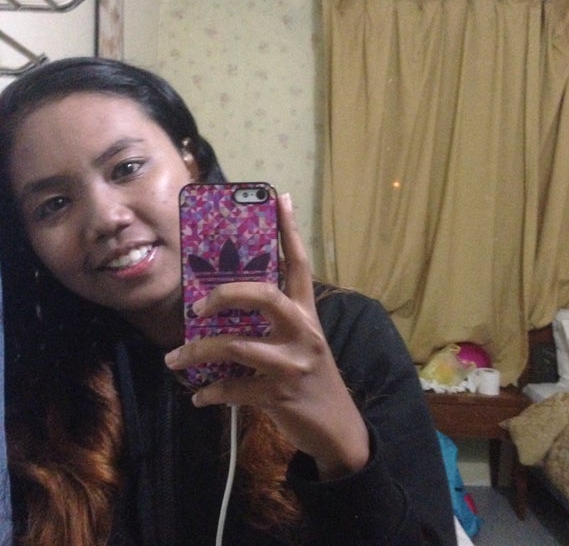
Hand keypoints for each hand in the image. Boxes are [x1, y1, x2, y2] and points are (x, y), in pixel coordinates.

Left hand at [165, 193, 368, 478]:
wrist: (337, 427)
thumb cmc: (314, 377)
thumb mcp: (302, 342)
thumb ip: (276, 323)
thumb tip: (227, 308)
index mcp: (308, 314)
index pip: (299, 265)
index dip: (290, 231)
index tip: (280, 197)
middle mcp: (303, 332)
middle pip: (264, 295)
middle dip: (226, 293)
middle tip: (199, 303)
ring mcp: (292, 363)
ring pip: (236, 347)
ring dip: (198, 352)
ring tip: (174, 359)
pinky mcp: (279, 394)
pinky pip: (234, 390)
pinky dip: (210, 393)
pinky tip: (197, 396)